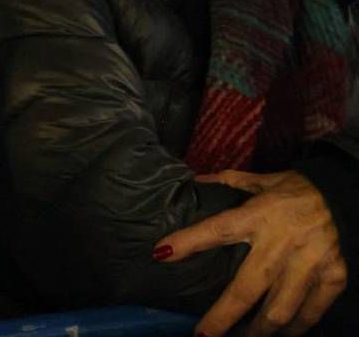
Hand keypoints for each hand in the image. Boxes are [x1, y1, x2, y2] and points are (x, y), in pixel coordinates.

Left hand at [156, 169, 346, 335]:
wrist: (344, 196)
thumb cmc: (296, 189)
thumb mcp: (259, 181)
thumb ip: (227, 183)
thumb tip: (195, 182)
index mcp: (259, 215)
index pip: (217, 229)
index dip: (188, 241)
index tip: (161, 254)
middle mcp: (282, 243)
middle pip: (247, 289)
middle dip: (223, 317)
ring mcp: (310, 264)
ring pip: (279, 311)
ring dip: (256, 331)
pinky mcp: (333, 278)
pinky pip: (310, 313)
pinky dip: (294, 328)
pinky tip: (279, 334)